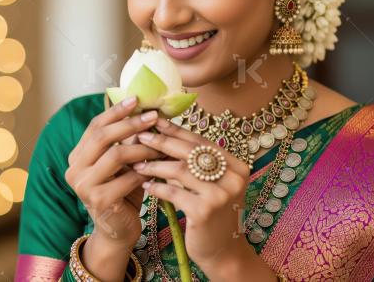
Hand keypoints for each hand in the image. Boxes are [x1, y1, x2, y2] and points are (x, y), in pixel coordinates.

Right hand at [65, 96, 163, 249]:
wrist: (118, 230)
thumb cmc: (123, 193)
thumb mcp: (122, 164)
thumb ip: (125, 141)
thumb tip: (144, 110)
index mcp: (77, 156)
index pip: (95, 126)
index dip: (116, 111)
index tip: (137, 99)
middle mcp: (74, 169)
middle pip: (102, 137)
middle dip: (130, 124)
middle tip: (152, 117)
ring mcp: (83, 186)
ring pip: (116, 155)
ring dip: (142, 148)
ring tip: (160, 146)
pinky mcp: (98, 200)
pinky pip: (126, 178)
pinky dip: (144, 172)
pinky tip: (157, 169)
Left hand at [133, 117, 251, 269]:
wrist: (223, 252)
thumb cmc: (214, 214)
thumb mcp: (211, 185)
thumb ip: (195, 164)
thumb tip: (163, 135)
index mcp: (236, 166)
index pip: (200, 141)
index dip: (176, 130)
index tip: (154, 121)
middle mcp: (232, 178)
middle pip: (189, 151)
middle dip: (161, 142)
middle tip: (140, 136)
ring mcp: (220, 195)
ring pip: (179, 170)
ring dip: (154, 165)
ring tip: (137, 163)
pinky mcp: (204, 211)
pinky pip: (172, 192)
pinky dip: (156, 187)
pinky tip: (145, 185)